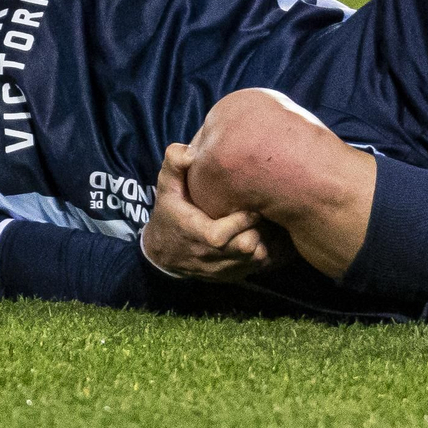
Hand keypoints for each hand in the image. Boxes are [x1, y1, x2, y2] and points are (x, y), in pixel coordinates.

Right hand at [141, 143, 292, 282]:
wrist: (163, 254)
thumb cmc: (170, 214)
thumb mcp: (166, 188)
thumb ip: (174, 165)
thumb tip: (190, 151)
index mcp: (197, 234)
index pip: (225, 234)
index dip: (242, 219)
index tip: (251, 204)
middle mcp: (211, 257)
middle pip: (248, 247)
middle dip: (258, 228)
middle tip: (262, 211)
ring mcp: (224, 270)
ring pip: (257, 258)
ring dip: (264, 239)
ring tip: (263, 222)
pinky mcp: (233, 276)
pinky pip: (259, 266)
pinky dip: (264, 251)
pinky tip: (261, 234)